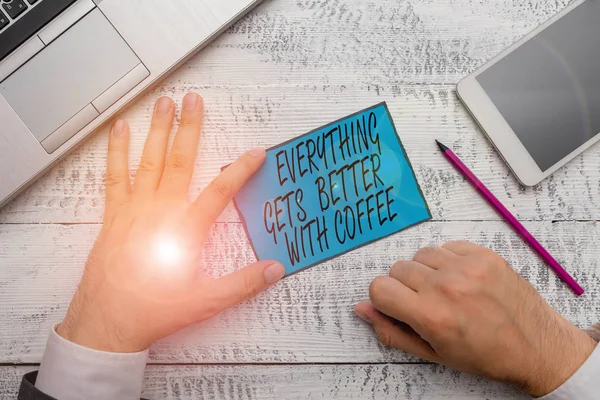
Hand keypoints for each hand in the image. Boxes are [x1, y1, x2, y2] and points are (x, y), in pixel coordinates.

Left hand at [57, 93, 284, 352]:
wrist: (106, 322)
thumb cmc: (154, 311)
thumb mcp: (205, 302)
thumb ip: (241, 284)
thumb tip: (274, 269)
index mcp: (185, 230)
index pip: (220, 192)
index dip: (241, 170)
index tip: (256, 152)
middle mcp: (160, 211)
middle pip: (180, 161)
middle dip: (190, 127)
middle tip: (194, 99)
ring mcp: (134, 209)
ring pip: (149, 161)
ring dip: (158, 130)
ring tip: (164, 102)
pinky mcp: (114, 215)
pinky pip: (115, 176)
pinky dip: (117, 151)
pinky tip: (119, 130)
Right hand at [354, 241, 596, 396]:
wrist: (535, 346)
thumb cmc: (485, 356)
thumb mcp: (433, 353)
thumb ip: (392, 331)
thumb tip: (361, 309)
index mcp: (431, 316)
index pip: (379, 288)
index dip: (385, 300)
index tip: (399, 307)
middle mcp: (446, 287)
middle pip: (397, 269)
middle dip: (405, 287)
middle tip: (427, 303)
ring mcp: (467, 267)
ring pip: (420, 255)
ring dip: (426, 271)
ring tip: (446, 291)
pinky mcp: (484, 255)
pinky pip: (446, 246)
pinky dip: (447, 261)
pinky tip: (461, 279)